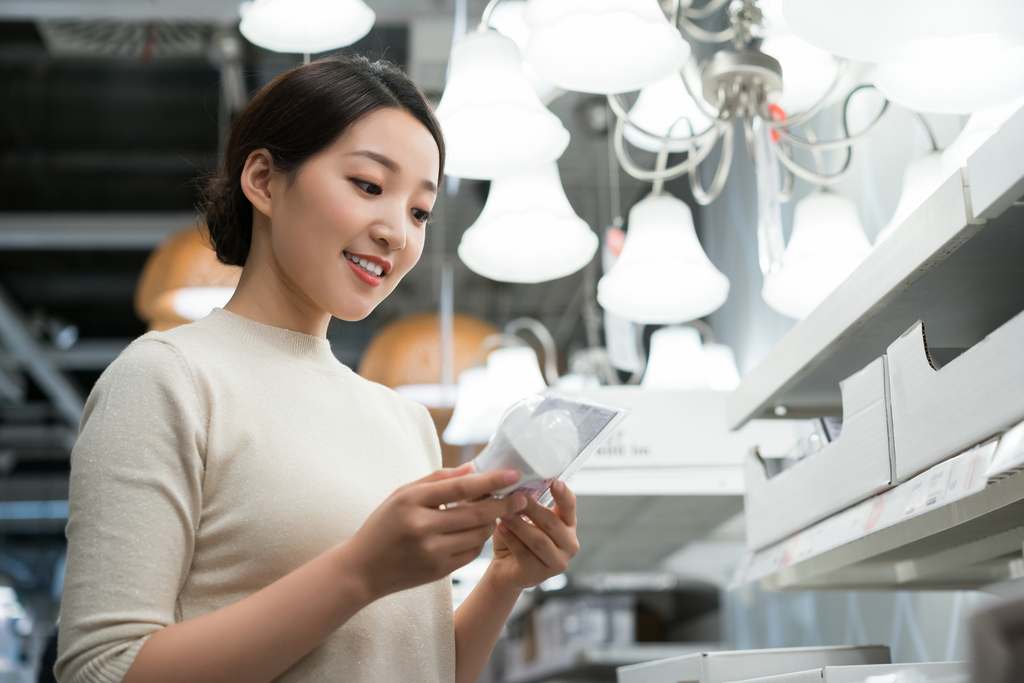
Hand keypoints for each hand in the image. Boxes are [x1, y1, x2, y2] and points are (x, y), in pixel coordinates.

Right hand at [345, 464, 525, 599]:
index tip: (513, 474)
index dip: (491, 481)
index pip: (461, 487)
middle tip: (522, 496)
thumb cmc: (383, 525)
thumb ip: (437, 479)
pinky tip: (475, 532)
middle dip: (504, 504)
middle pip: (476, 513)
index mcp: (412, 501)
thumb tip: (472, 468)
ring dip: (492, 522)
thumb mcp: (402, 494)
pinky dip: (478, 541)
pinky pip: (471, 554)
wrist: (362, 569)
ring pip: (478, 535)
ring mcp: (431, 552)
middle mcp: (422, 527)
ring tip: (495, 512)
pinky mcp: (438, 572)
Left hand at [488, 480, 578, 592]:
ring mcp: (558, 562)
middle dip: (532, 508)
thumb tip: (517, 485)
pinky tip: (500, 528)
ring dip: (520, 525)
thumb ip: (526, 503)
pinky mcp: (540, 575)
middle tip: (516, 496)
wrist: (505, 568)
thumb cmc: (517, 537)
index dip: (563, 494)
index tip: (555, 482)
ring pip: (539, 540)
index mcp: (568, 525)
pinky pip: (525, 554)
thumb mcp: (525, 517)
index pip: (569, 506)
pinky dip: (511, 540)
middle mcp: (569, 544)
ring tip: (504, 513)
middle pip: (552, 523)